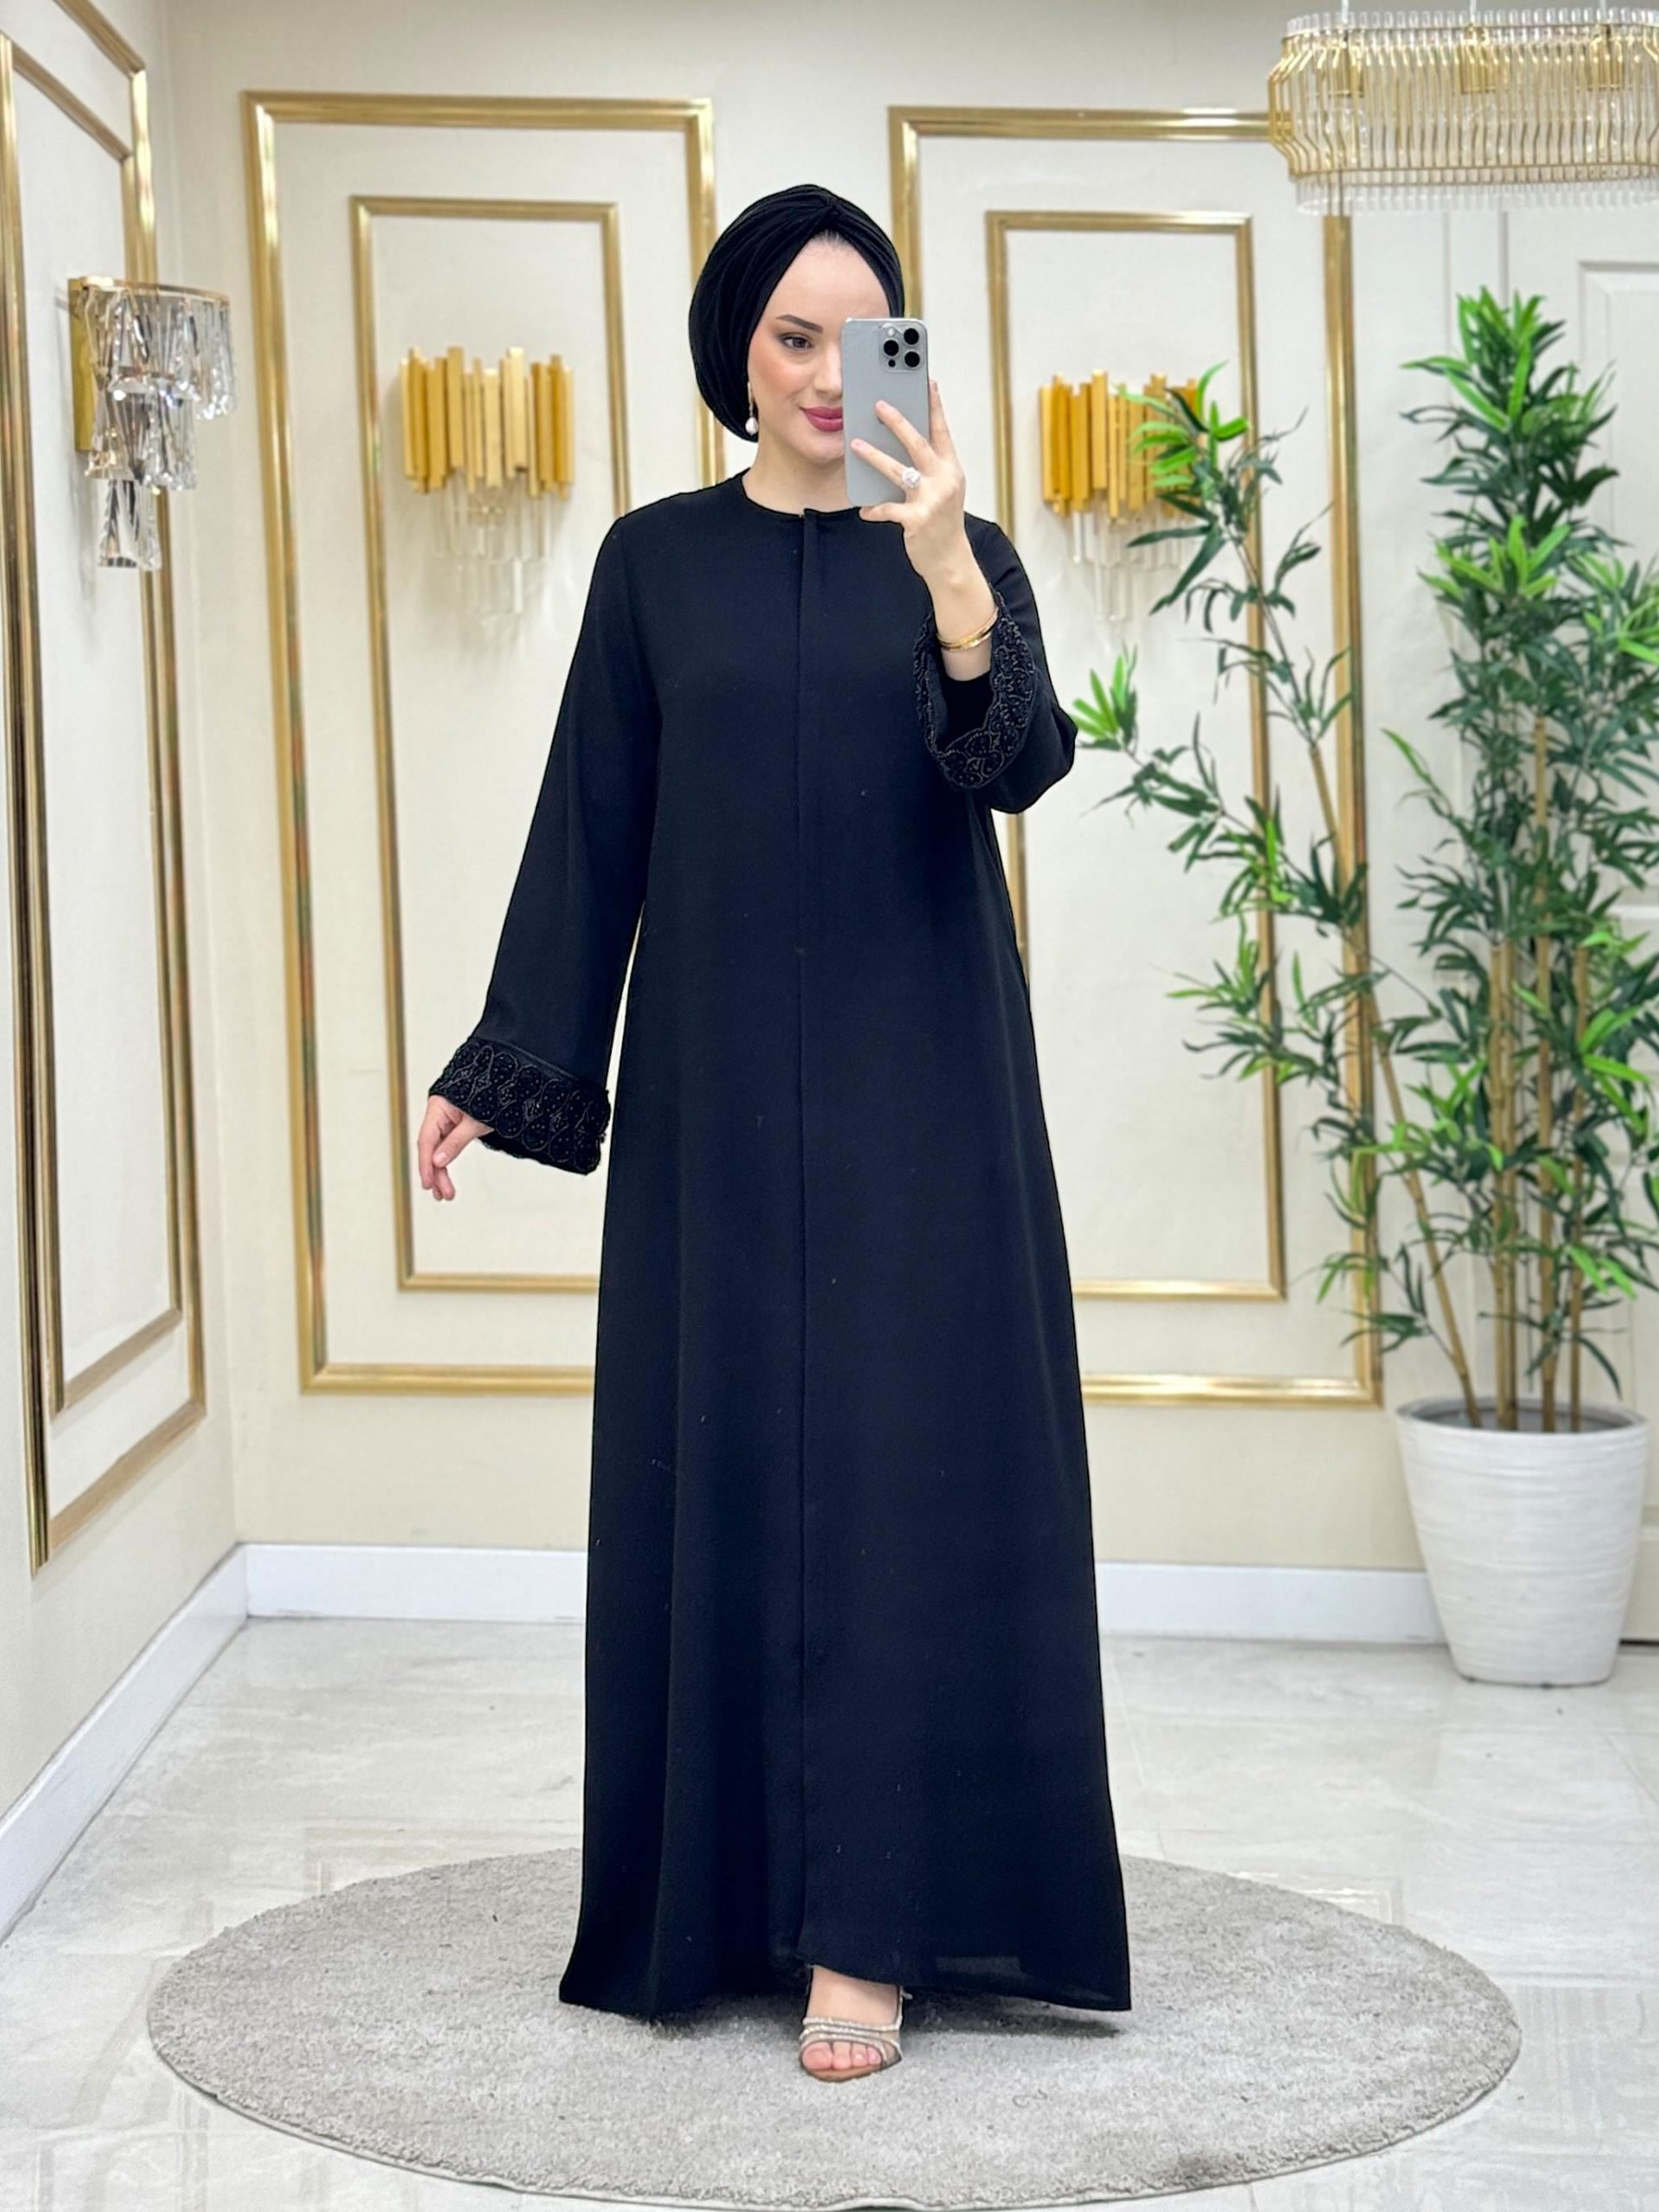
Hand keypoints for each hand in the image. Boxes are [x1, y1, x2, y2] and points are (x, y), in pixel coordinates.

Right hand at [418, 1093, 491, 1200]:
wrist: (502, 1084)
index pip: (426, 1140)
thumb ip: (456, 1142)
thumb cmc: (491, 1095)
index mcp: (438, 1107)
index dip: (426, 1163)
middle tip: (443, 1194)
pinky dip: (446, 1163)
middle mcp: (437, 1114)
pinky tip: (444, 1179)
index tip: (428, 1182)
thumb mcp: (475, 1122)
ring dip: (440, 1173)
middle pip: (431, 1148)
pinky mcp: (452, 1127)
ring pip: (437, 1150)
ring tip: (445, 1194)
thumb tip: (438, 1162)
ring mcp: (444, 1121)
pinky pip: (445, 1147)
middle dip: (436, 1173)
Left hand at [851, 375, 969, 582]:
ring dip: (873, 456)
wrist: (950, 560)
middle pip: (918, 443)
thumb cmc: (942, 522)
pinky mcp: (916, 520)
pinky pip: (888, 509)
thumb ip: (928, 468)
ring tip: (854, 444)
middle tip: (878, 405)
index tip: (927, 381)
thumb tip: (901, 444)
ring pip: (897, 471)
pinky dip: (874, 509)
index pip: (942, 431)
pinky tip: (864, 509)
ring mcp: (931, 500)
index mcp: (951, 469)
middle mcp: (944, 480)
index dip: (934, 406)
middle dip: (897, 422)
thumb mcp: (943, 490)